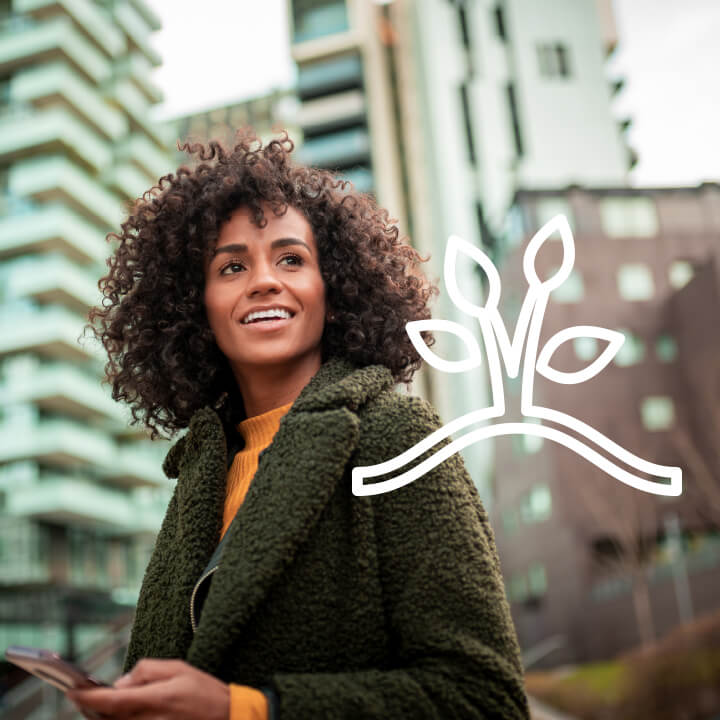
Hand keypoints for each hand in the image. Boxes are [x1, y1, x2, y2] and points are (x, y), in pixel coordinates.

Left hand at [65, 658, 229, 719]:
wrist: (226, 717)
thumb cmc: (204, 692)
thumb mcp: (178, 668)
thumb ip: (147, 670)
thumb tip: (121, 681)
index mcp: (154, 699)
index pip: (110, 701)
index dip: (87, 697)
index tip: (72, 691)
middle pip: (107, 718)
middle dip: (91, 707)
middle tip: (82, 695)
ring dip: (104, 715)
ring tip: (98, 703)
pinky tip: (118, 712)